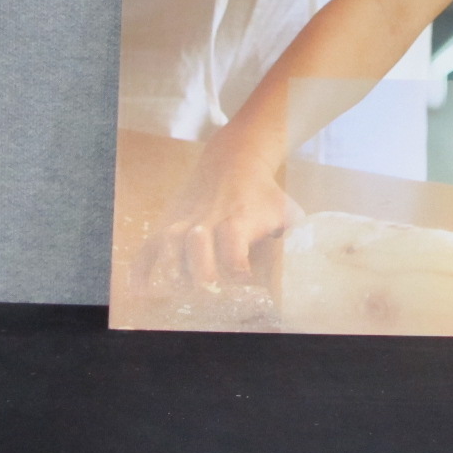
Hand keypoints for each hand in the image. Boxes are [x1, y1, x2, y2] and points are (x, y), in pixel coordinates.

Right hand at [130, 146, 302, 291]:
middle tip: (207, 294)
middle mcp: (207, 219)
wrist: (234, 158)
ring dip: (171, 269)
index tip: (244, 283)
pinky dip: (140, 270)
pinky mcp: (166, 224)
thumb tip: (312, 269)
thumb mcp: (286, 211)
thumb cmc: (264, 195)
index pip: (234, 241)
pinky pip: (147, 248)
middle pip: (196, 243)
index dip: (237, 264)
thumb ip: (298, 239)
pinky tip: (139, 293)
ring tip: (175, 293)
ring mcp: (182, 222)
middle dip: (199, 270)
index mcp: (238, 217)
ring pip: (169, 243)